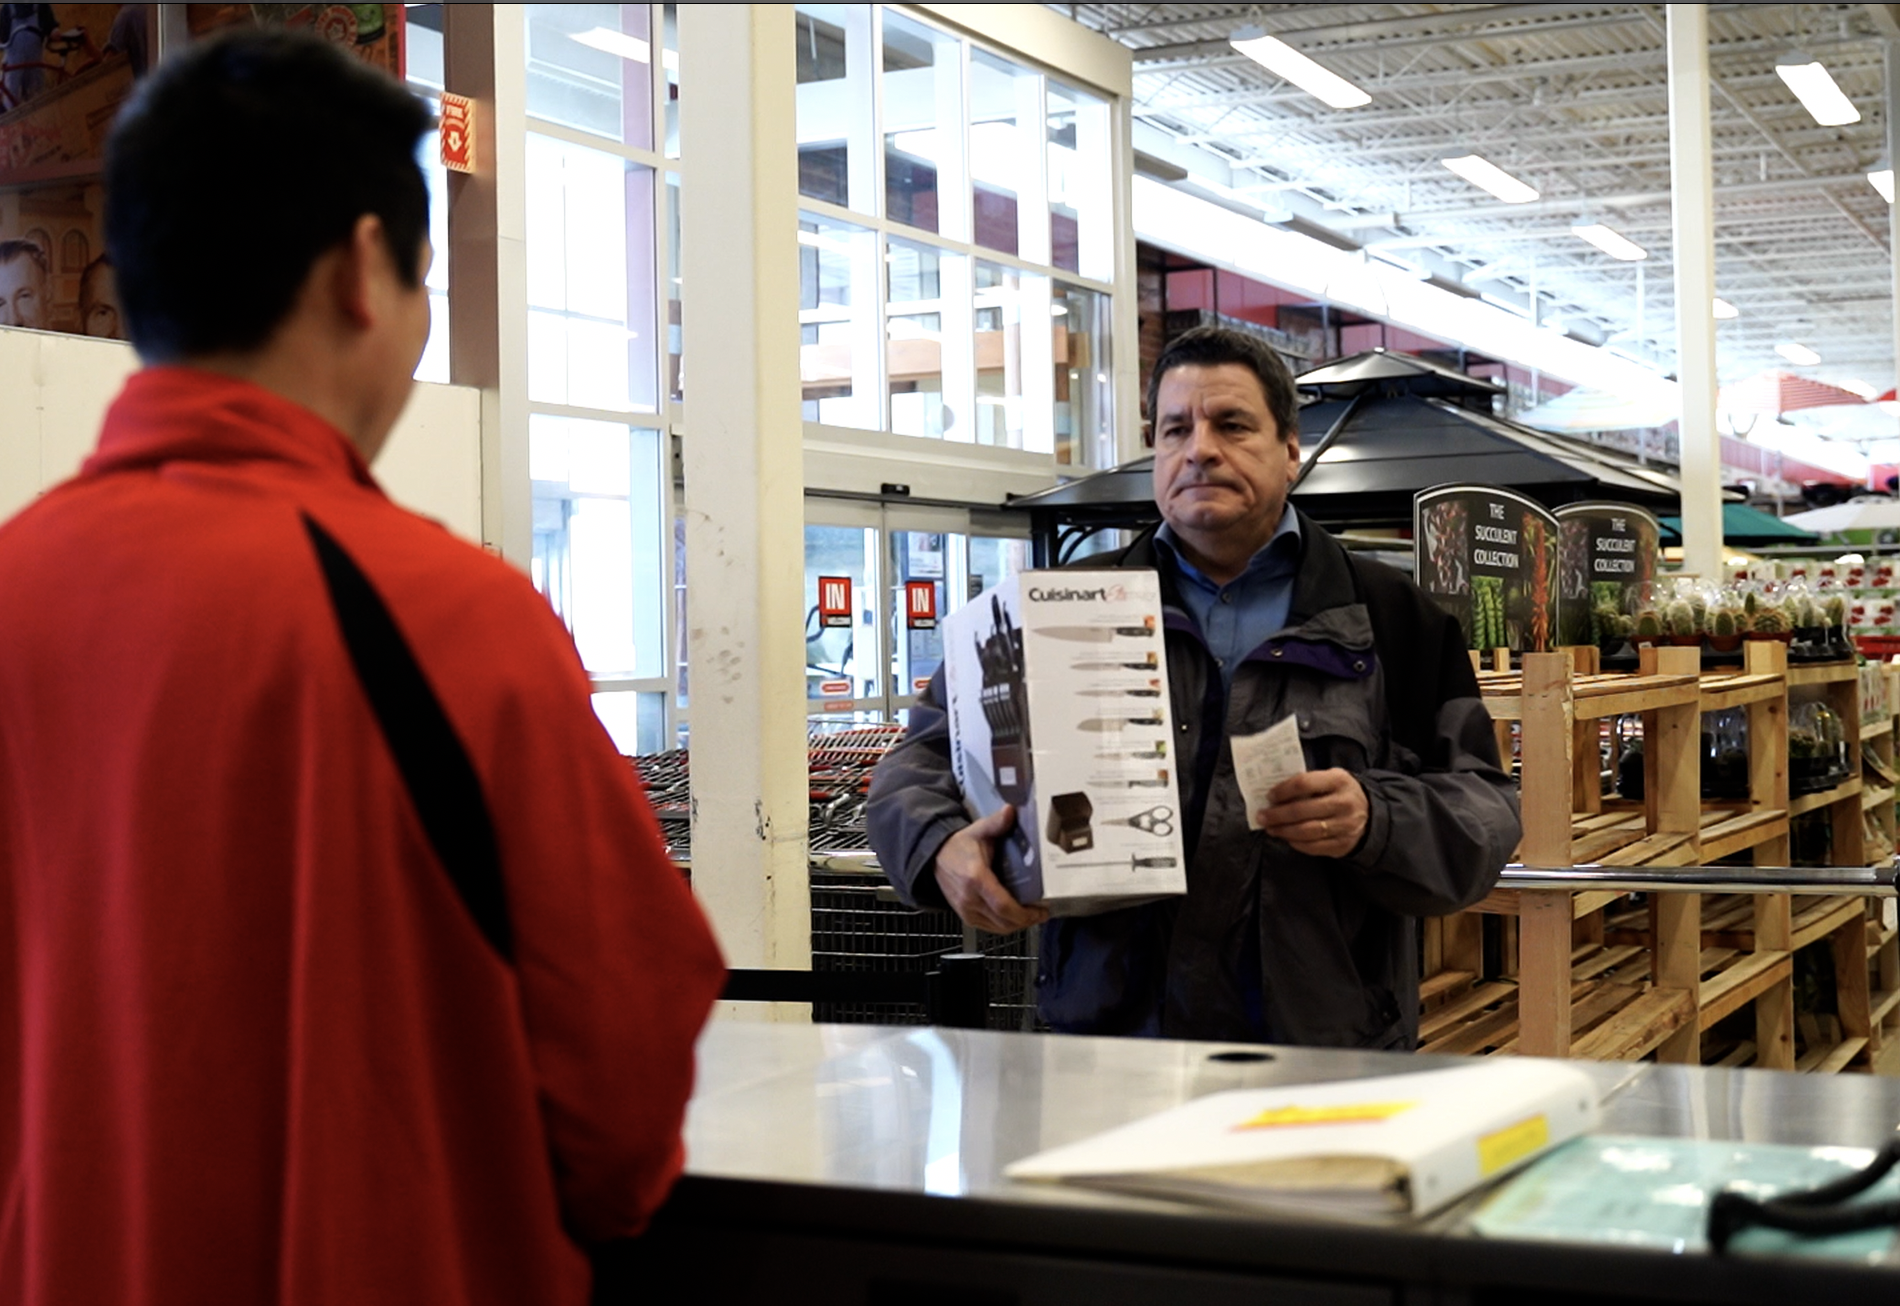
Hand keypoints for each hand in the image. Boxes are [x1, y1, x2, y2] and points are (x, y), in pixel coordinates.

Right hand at [931, 804, 1049, 934]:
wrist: (935, 856)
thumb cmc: (958, 846)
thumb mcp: (978, 830)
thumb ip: (996, 823)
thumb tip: (1010, 811)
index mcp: (975, 878)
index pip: (1003, 905)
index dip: (1026, 913)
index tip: (1041, 910)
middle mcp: (969, 898)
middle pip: (1004, 921)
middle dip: (1026, 920)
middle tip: (1041, 913)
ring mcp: (966, 909)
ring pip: (998, 928)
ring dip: (1017, 925)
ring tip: (1032, 915)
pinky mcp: (965, 915)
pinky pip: (989, 927)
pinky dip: (1004, 925)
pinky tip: (1015, 917)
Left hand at [1259, 769, 1368, 858]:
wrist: (1370, 814)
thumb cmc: (1340, 792)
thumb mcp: (1330, 779)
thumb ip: (1308, 782)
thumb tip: (1275, 794)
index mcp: (1339, 781)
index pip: (1304, 784)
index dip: (1282, 791)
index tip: (1269, 797)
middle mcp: (1344, 803)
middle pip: (1302, 810)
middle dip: (1277, 814)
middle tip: (1261, 816)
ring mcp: (1345, 826)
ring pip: (1306, 831)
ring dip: (1283, 831)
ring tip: (1270, 828)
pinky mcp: (1343, 844)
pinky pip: (1314, 847)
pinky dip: (1296, 843)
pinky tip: (1286, 838)